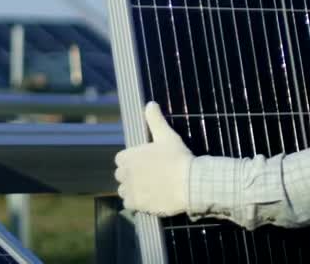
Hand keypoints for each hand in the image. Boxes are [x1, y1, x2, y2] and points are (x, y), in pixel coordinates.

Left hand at [114, 101, 192, 216]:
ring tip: (148, 189)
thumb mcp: (167, 135)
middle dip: (131, 176)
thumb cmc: (177, 158)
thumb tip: (150, 104)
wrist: (189, 183)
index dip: (132, 161)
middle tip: (148, 177)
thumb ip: (155, 120)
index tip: (144, 164)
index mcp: (128, 156)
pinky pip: (129, 204)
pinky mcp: (136, 205)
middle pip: (122, 175)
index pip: (121, 159)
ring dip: (132, 190)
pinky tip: (148, 200)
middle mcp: (125, 173)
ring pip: (124, 190)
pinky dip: (136, 203)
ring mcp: (130, 190)